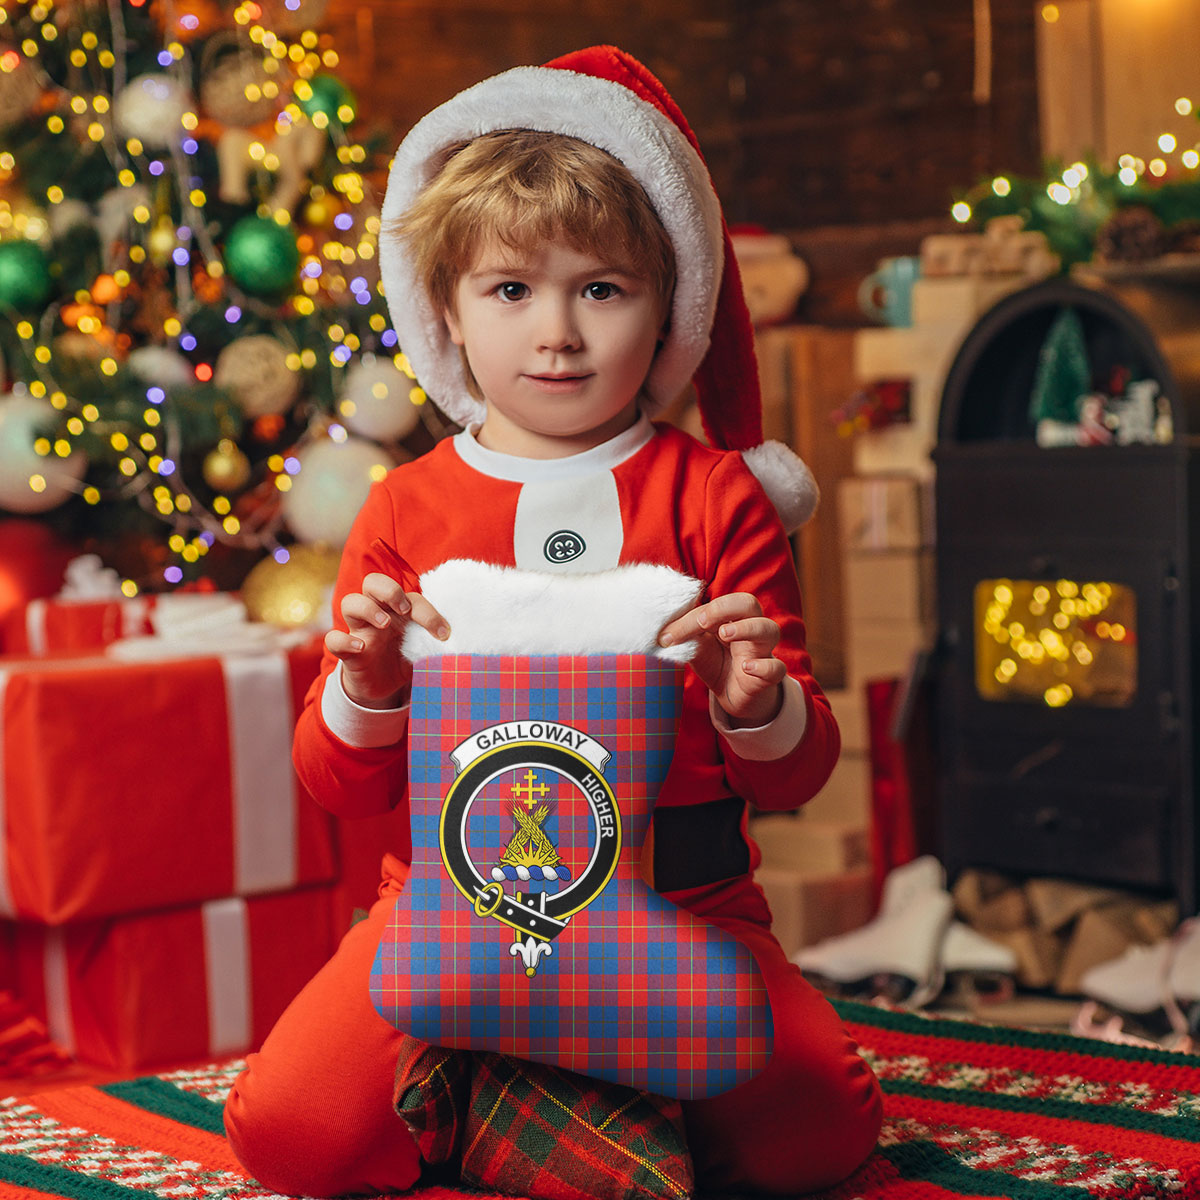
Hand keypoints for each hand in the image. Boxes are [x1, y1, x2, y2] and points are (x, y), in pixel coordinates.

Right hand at [324, 572, 448, 708]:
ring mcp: (359, 631)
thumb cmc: (405, 659)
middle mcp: (377, 614)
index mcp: (398, 610)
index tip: (443, 633)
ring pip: (350, 602)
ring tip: (385, 624)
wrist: (384, 689)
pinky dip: (343, 640)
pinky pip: (333, 639)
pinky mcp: (347, 652)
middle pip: (373, 582)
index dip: (427, 611)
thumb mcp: (423, 649)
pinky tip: (361, 648)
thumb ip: (436, 642)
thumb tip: (463, 642)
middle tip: (404, 609)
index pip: (410, 596)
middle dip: (389, 590)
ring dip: (368, 608)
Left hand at [658, 592, 785, 726]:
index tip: (668, 636)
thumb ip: (685, 636)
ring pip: (769, 629)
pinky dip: (764, 666)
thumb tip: (661, 631)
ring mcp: (762, 651)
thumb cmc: (717, 663)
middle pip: (749, 603)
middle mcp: (750, 628)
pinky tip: (746, 667)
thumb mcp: (697, 648)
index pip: (716, 605)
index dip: (692, 617)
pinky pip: (776, 668)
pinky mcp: (769, 676)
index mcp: (731, 617)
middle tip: (702, 622)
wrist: (733, 696)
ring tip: (725, 634)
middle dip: (725, 608)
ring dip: (747, 628)